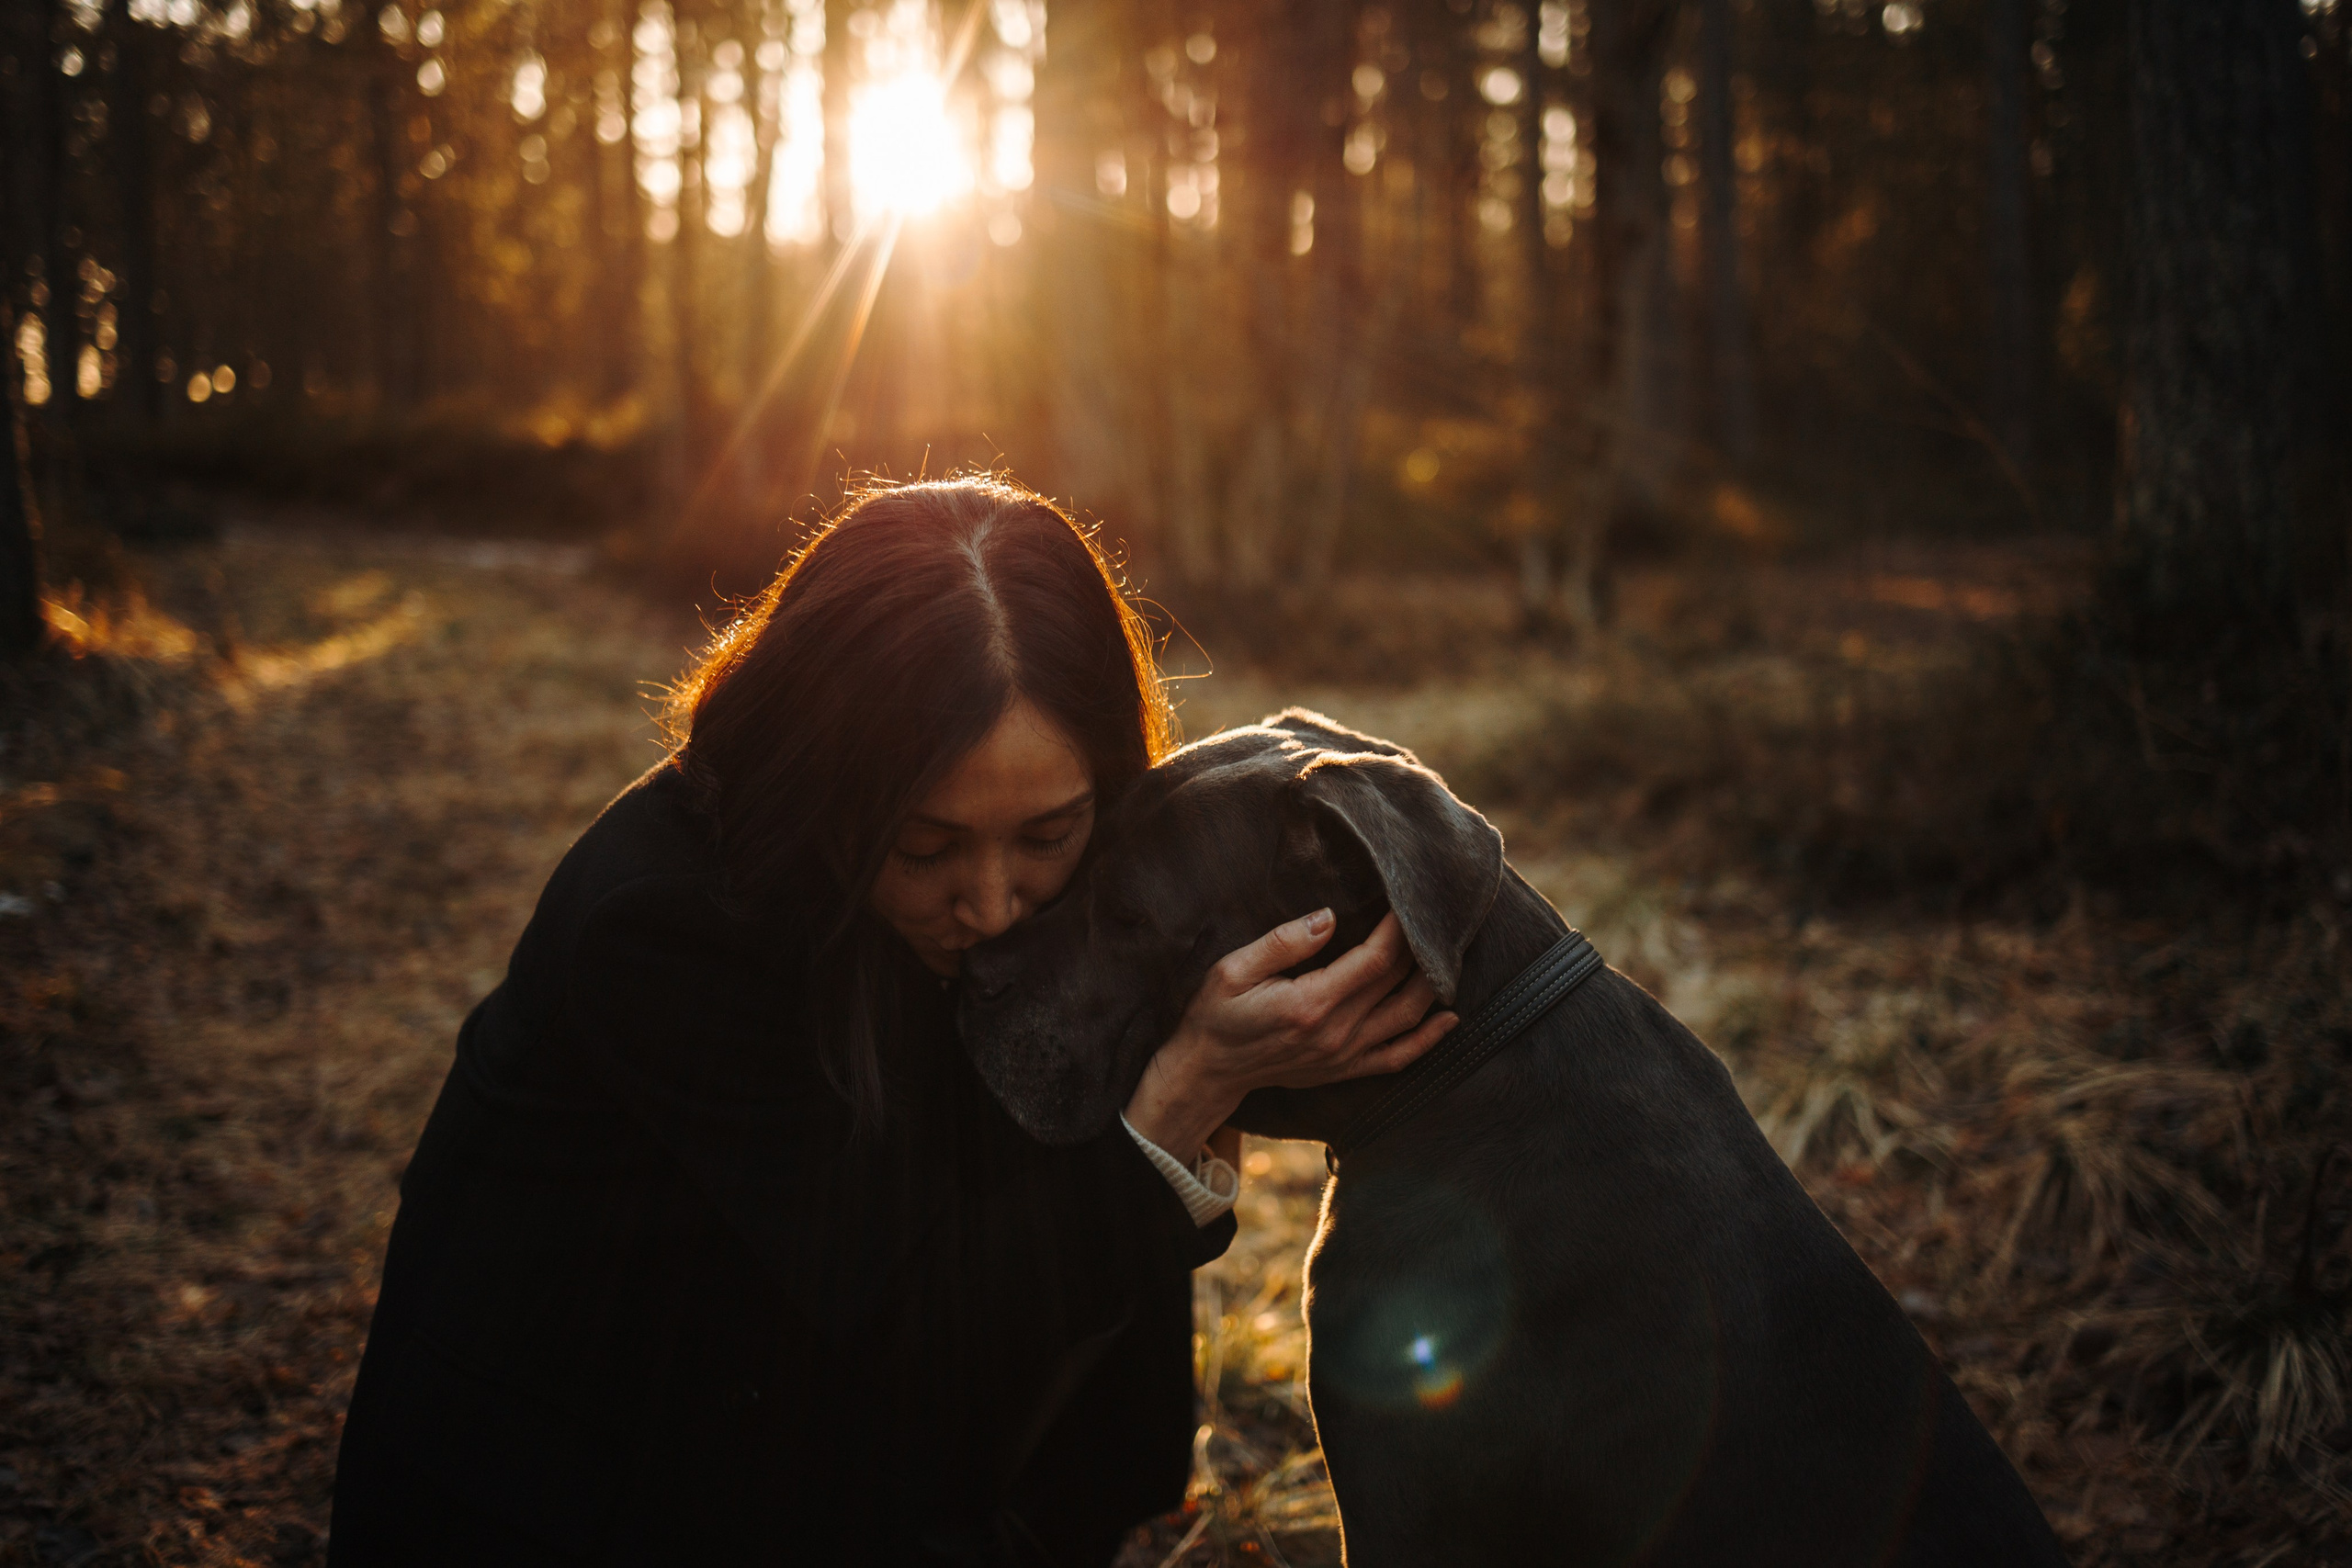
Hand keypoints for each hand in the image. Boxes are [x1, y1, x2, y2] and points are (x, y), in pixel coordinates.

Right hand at [1123, 910, 1456, 1161]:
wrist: (1209, 1070)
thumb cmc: (1216, 1014)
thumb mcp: (1233, 970)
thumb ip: (1283, 942)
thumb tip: (1329, 918)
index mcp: (1310, 1004)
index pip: (1374, 960)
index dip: (1398, 929)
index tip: (1408, 900)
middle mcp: (1336, 1033)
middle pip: (1397, 983)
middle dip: (1420, 947)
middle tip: (1434, 916)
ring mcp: (1345, 1056)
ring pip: (1408, 1017)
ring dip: (1432, 985)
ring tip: (1447, 953)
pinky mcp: (1346, 1070)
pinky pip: (1399, 1056)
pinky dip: (1429, 1039)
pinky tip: (1449, 1018)